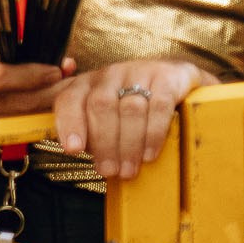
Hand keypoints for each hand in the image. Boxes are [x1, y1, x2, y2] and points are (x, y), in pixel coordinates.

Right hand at [0, 32, 66, 126]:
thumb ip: (3, 46)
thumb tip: (44, 47)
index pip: (3, 77)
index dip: (35, 75)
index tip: (60, 69)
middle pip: (14, 103)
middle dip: (49, 95)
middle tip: (76, 85)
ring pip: (12, 120)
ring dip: (42, 110)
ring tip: (66, 98)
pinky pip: (2, 131)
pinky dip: (24, 122)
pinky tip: (42, 113)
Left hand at [52, 59, 217, 180]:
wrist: (174, 75)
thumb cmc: (131, 101)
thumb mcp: (104, 111)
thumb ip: (87, 128)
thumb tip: (78, 153)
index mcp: (87, 83)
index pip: (69, 99)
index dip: (69, 124)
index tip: (73, 150)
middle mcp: (110, 74)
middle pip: (101, 106)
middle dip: (104, 144)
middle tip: (109, 170)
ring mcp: (139, 71)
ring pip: (130, 109)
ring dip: (129, 145)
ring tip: (129, 169)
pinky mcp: (167, 77)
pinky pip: (159, 106)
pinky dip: (153, 134)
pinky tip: (149, 153)